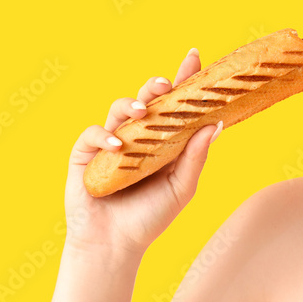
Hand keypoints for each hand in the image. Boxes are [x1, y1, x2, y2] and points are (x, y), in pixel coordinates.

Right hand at [63, 48, 220, 258]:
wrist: (116, 245)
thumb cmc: (151, 216)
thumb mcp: (182, 187)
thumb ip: (195, 156)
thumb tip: (216, 124)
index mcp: (163, 140)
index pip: (175, 103)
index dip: (184, 79)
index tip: (195, 57)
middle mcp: (138, 135)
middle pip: (147, 99)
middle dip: (156, 86)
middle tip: (166, 84)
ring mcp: (111, 142)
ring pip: (119, 109)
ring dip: (132, 105)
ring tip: (145, 111)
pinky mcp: (86, 154)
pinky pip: (93, 134)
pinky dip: (105, 135)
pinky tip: (119, 144)